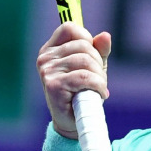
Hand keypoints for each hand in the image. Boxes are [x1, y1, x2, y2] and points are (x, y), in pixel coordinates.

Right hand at [36, 22, 111, 138]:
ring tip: (98, 87)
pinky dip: (98, 85)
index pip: (69, 28)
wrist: (74, 123)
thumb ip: (99, 50)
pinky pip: (84, 77)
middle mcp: (45, 58)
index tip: (91, 57)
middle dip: (98, 62)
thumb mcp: (93, 67)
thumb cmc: (82, 93)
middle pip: (83, 45)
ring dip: (99, 76)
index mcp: (50, 50)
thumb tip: (105, 36)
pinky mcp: (54, 85)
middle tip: (98, 79)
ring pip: (85, 60)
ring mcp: (47, 71)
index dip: (86, 39)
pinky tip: (99, 94)